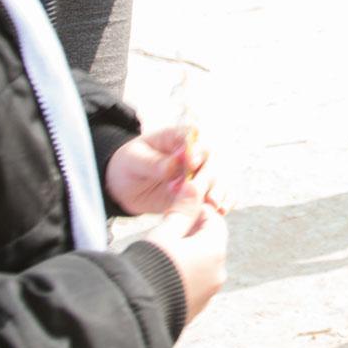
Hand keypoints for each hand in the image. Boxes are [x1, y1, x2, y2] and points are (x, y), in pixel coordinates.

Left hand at [105, 124, 221, 215]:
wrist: (123, 186)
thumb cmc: (128, 165)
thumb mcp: (134, 160)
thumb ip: (154, 162)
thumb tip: (174, 164)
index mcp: (176, 138)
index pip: (193, 137)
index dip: (196, 149)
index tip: (191, 162)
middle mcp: (191, 154)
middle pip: (210, 159)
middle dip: (209, 175)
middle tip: (200, 190)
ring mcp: (196, 174)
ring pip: (217, 178)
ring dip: (219, 190)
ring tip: (213, 204)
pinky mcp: (198, 193)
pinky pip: (216, 194)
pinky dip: (224, 201)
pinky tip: (221, 210)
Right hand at [146, 186, 228, 324]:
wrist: (134, 312)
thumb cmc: (148, 266)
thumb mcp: (164, 233)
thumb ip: (182, 210)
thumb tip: (195, 185)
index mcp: (214, 250)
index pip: (214, 220)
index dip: (196, 212)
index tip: (177, 212)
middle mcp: (218, 272)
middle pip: (210, 243)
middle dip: (192, 234)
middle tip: (167, 232)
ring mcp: (209, 293)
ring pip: (203, 264)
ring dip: (188, 256)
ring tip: (161, 254)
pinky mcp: (196, 308)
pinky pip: (195, 284)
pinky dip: (184, 276)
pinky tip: (162, 276)